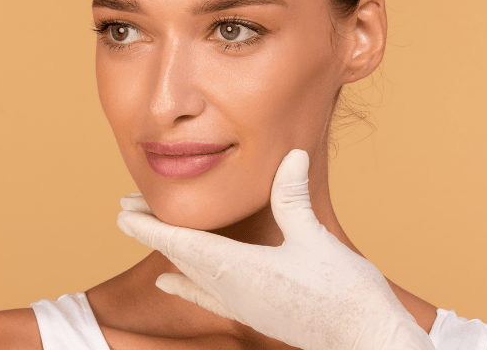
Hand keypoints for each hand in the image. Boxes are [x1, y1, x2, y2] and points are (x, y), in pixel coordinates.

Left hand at [116, 149, 434, 349]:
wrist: (364, 338)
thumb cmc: (341, 291)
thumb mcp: (313, 237)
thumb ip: (293, 198)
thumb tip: (290, 156)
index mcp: (238, 269)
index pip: (181, 242)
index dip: (150, 225)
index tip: (122, 211)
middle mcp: (231, 290)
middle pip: (178, 255)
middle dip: (152, 229)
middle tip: (126, 206)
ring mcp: (241, 304)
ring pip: (190, 274)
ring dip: (166, 250)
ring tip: (142, 233)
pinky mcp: (254, 312)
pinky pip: (206, 295)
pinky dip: (183, 283)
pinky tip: (169, 282)